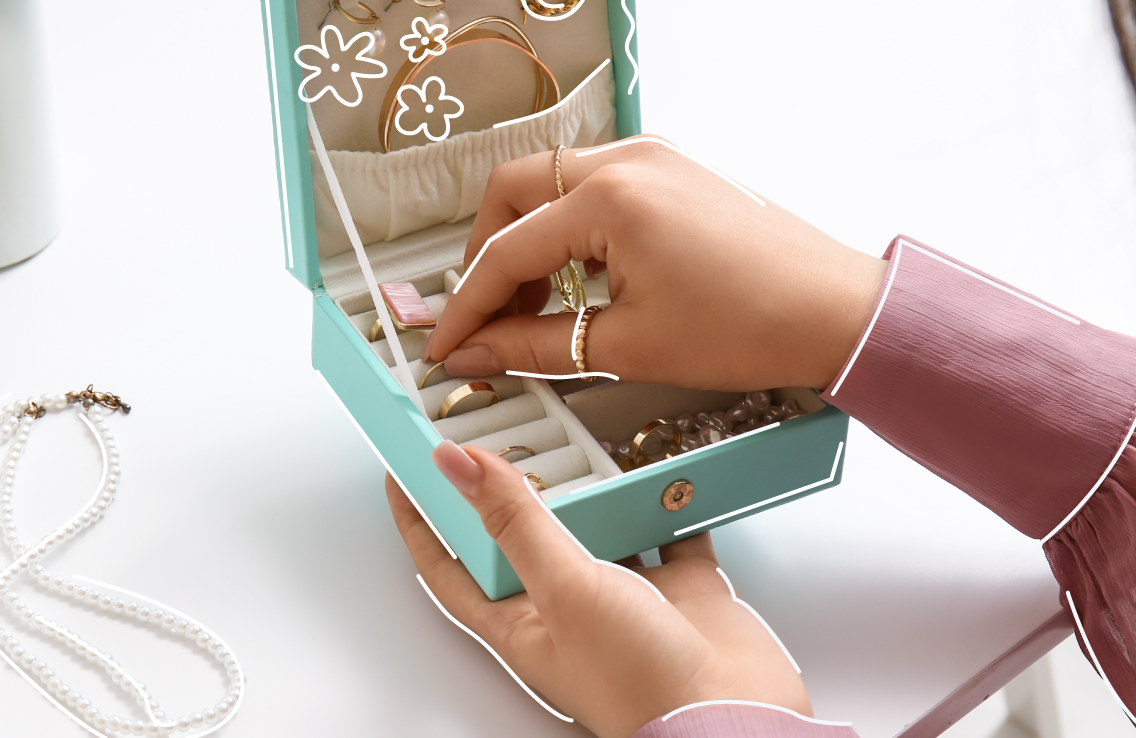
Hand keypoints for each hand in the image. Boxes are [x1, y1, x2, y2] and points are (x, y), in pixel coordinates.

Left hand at [389, 442, 810, 737]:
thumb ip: (514, 521)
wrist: (732, 723)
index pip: (448, 566)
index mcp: (519, 623)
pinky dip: (666, 496)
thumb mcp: (563, 588)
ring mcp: (626, 599)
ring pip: (598, 526)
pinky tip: (662, 464)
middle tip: (500, 428)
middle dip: (514, 486)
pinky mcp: (681, 590)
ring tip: (579, 434)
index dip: (421, 519)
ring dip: (594, 486)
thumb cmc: (638, 685)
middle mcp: (567, 610)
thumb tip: (455, 464)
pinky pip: (667, 528)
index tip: (403, 467)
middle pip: (526, 536)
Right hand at [423, 136, 886, 390]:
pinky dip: (572, 224)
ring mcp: (654, 153)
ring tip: (533, 303)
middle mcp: (626, 158)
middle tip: (484, 314)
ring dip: (529, 235)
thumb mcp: (627, 346)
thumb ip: (534, 345)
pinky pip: (597, 182)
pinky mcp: (676, 165)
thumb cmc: (748, 326)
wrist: (837, 310)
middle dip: (487, 252)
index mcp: (608, 198)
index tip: (445, 346)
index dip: (467, 307)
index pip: (506, 251)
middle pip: (514, 190)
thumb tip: (475, 353)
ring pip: (553, 181)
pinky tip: (583, 277)